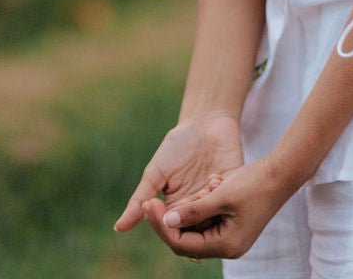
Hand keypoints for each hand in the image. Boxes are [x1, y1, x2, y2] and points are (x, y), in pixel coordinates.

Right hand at [114, 113, 243, 232]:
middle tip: (187, 196)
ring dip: (205, 206)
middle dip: (189, 215)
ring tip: (202, 187)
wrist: (205, 122)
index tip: (160, 204)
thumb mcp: (155, 172)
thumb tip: (118, 228)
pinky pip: (228, 203)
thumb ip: (139, 200)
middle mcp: (197, 210)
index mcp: (177, 210)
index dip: (167, 223)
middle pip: (193, 229)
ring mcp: (216, 201)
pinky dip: (220, 194)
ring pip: (211, 219)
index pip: (171, 230)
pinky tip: (214, 178)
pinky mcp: (234, 190)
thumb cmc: (177, 145)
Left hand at [140, 155, 294, 259]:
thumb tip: (167, 221)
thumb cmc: (253, 183)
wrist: (281, 174)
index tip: (148, 205)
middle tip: (150, 201)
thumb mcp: (220, 195)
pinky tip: (213, 182)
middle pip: (186, 239)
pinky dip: (202, 201)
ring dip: (190, 206)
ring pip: (195, 226)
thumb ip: (193, 210)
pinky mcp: (231, 224)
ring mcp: (229, 236)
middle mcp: (226, 246)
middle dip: (169, 219)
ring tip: (204, 183)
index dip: (162, 226)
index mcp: (225, 245)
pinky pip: (207, 217)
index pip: (182, 243)